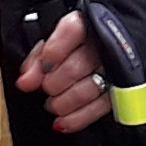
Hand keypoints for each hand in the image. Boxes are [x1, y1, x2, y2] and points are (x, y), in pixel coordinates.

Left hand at [16, 8, 109, 134]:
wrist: (109, 50)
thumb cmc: (78, 47)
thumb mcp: (55, 43)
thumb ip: (38, 58)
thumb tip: (25, 82)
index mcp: (88, 24)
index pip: (71, 32)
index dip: (52, 53)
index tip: (42, 67)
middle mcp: (105, 45)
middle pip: (75, 67)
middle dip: (53, 83)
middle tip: (46, 87)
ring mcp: (115, 70)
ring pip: (87, 91)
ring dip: (63, 103)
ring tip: (53, 104)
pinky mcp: (121, 93)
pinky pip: (99, 109)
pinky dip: (77, 119)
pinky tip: (63, 121)